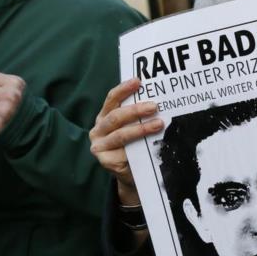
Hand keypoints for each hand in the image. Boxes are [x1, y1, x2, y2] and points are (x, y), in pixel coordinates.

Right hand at [89, 78, 163, 205]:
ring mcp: (99, 146)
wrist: (130, 173)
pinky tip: (150, 146)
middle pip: (116, 116)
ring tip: (158, 124)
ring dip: (140, 129)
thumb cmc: (133, 145)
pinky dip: (138, 148)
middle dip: (135, 110)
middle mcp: (98, 130)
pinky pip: (123, 153)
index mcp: (104, 116)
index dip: (123, 89)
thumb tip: (157, 99)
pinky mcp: (105, 161)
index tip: (138, 81)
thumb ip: (137, 115)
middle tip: (154, 106)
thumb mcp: (133, 127)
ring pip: (120, 135)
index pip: (111, 99)